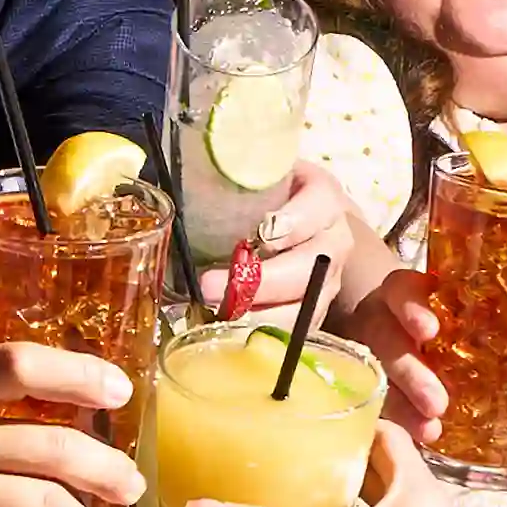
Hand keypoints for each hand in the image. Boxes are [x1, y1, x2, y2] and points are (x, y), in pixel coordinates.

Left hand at [194, 163, 355, 322]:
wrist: (304, 216)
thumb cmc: (272, 192)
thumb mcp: (260, 172)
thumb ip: (231, 174)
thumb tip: (172, 174)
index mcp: (323, 198)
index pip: (316, 210)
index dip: (291, 224)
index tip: (259, 235)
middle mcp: (334, 241)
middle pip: (309, 268)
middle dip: (261, 282)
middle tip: (210, 287)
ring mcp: (329, 280)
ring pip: (305, 306)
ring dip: (259, 315)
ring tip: (217, 314)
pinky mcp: (318, 309)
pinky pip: (298, 330)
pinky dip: (265, 333)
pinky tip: (231, 330)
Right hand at [333, 270, 506, 447]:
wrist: (405, 333)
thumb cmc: (455, 325)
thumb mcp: (484, 324)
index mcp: (416, 295)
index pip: (402, 289)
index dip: (411, 307)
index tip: (429, 331)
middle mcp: (385, 320)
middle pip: (385, 337)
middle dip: (410, 370)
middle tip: (438, 402)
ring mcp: (371, 353)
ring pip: (376, 374)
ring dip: (403, 403)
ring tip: (431, 428)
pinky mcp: (365, 383)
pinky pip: (373, 401)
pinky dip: (397, 420)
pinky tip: (420, 438)